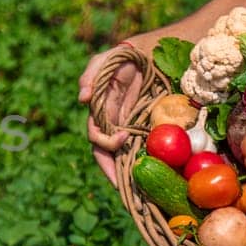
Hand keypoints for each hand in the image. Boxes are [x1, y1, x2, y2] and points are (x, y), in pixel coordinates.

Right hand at [79, 43, 145, 185]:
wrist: (145, 53)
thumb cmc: (121, 57)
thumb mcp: (104, 60)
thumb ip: (91, 75)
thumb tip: (83, 98)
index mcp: (101, 115)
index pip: (97, 139)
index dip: (104, 147)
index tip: (121, 141)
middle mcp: (114, 126)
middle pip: (112, 156)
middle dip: (118, 173)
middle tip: (131, 188)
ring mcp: (132, 128)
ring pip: (129, 156)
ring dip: (134, 173)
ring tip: (145, 192)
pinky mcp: (149, 127)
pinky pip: (148, 147)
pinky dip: (152, 161)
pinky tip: (162, 176)